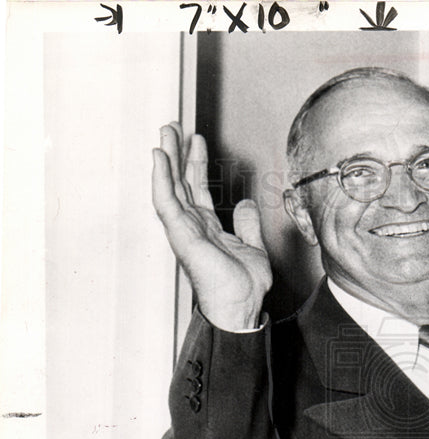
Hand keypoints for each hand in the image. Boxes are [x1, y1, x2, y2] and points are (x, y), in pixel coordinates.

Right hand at [152, 123, 272, 330]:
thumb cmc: (244, 288)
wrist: (241, 306)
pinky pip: (167, 202)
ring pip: (170, 187)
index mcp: (207, 229)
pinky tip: (160, 157)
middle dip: (177, 153)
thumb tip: (245, 204)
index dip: (196, 164)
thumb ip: (248, 225)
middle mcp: (193, 228)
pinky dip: (162, 178)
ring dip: (166, 159)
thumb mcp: (253, 247)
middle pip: (180, 183)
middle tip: (172, 127)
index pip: (197, 190)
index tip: (196, 141)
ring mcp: (185, 231)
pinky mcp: (181, 235)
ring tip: (164, 132)